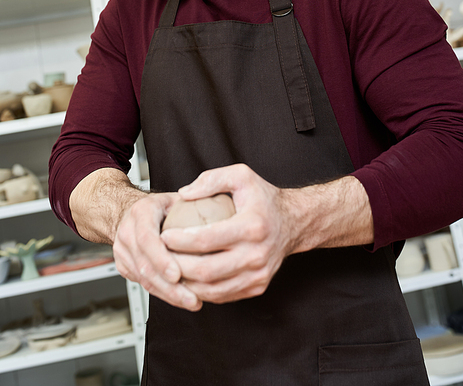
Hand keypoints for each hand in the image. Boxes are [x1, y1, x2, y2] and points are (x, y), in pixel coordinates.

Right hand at [113, 191, 202, 310]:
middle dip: (169, 286)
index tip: (178, 274)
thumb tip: (222, 207)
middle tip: (192, 298)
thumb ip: (195, 201)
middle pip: (145, 265)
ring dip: (168, 294)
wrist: (130, 212)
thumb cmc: (159, 205)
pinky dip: (163, 293)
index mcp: (141, 212)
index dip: (162, 258)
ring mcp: (123, 251)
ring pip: (144, 279)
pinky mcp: (124, 266)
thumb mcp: (177, 197)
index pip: (148, 238)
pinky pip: (144, 284)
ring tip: (192, 302)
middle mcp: (128, 232)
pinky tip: (181, 299)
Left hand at [161, 164, 294, 304]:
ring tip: (170, 268)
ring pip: (212, 290)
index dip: (180, 241)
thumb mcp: (241, 175)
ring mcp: (259, 275)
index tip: (164, 236)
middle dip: (177, 265)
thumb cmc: (263, 199)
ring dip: (186, 282)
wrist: (293, 222)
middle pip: (206, 271)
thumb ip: (211, 179)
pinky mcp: (257, 287)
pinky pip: (222, 295)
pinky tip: (188, 278)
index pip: (207, 240)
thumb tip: (184, 194)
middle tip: (161, 255)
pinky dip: (201, 291)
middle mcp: (257, 254)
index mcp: (252, 226)